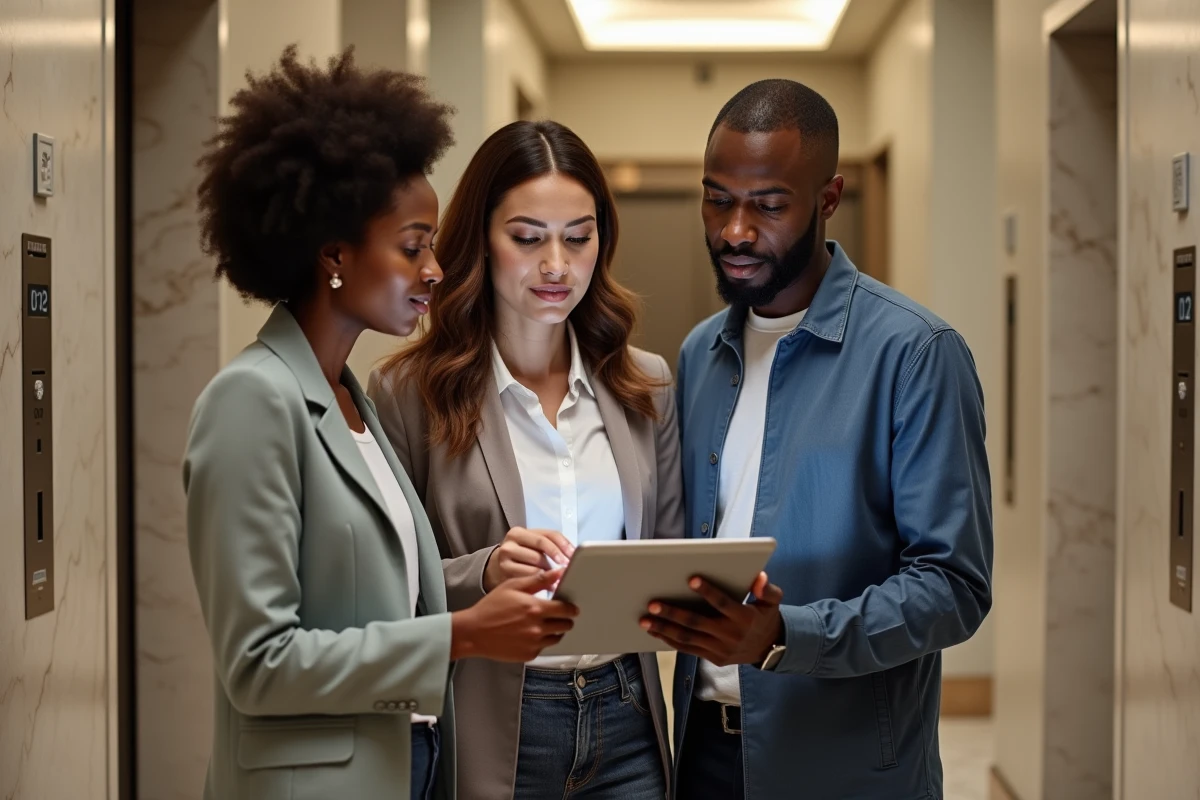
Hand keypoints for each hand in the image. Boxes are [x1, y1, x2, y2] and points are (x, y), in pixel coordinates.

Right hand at [451, 570, 577, 662]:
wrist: (473, 632)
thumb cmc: (491, 607)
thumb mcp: (512, 586)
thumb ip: (539, 579)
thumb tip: (559, 572)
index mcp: (535, 608)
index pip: (566, 609)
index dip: (571, 607)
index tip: (570, 606)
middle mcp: (537, 628)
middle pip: (566, 625)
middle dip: (565, 619)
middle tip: (557, 615)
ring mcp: (533, 644)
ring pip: (557, 638)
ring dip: (555, 631)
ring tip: (543, 624)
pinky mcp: (529, 655)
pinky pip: (544, 648)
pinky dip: (541, 641)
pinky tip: (530, 634)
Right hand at [483, 527, 574, 591]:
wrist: (498, 568)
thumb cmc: (522, 555)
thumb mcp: (532, 545)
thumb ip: (550, 544)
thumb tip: (571, 554)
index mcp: (519, 532)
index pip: (547, 535)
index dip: (563, 544)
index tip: (572, 555)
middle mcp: (510, 543)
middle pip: (541, 548)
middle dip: (557, 558)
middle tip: (567, 568)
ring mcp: (506, 558)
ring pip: (536, 563)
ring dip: (550, 571)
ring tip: (557, 578)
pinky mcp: (505, 572)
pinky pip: (529, 576)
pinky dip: (541, 581)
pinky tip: (547, 586)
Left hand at [640, 572, 783, 667]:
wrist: (770, 649)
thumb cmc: (765, 617)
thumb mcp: (773, 601)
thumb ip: (767, 588)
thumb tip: (758, 577)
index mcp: (744, 618)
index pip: (723, 604)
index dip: (708, 592)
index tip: (691, 579)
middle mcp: (730, 635)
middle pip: (697, 623)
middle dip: (673, 613)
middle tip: (652, 603)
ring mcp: (720, 649)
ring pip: (687, 638)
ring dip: (664, 628)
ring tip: (645, 619)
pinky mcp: (713, 658)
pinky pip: (688, 649)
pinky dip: (670, 640)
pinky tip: (655, 631)